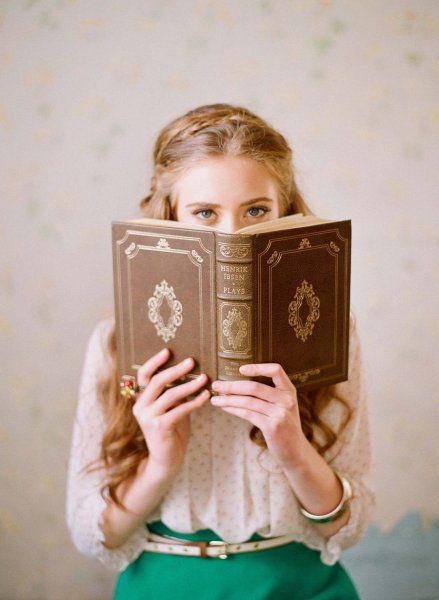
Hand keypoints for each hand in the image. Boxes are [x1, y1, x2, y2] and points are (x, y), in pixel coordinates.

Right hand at [132, 349, 210, 475]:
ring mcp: (148, 418)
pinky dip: (195, 401)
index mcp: (141, 399)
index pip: (144, 375)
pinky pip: (180, 410)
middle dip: (176, 370)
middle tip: (192, 361)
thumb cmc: (172, 431)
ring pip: (171, 395)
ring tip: (205, 378)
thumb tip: (190, 371)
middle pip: (157, 381)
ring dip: (190, 385)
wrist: (167, 460)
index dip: (154, 362)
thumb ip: (174, 393)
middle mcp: (140, 407)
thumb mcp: (171, 408)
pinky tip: (206, 396)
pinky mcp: (159, 428)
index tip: (168, 351)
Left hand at [210, 363, 307, 470]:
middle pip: (254, 387)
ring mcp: (280, 413)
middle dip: (232, 385)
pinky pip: (247, 414)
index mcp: (289, 390)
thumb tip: (239, 383)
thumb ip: (270, 394)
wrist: (296, 451)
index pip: (276, 370)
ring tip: (215, 399)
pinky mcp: (272, 427)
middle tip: (216, 385)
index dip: (258, 367)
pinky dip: (233, 410)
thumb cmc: (284, 426)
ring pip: (248, 401)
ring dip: (228, 399)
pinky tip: (224, 408)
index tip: (240, 369)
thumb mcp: (284, 406)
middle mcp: (286, 400)